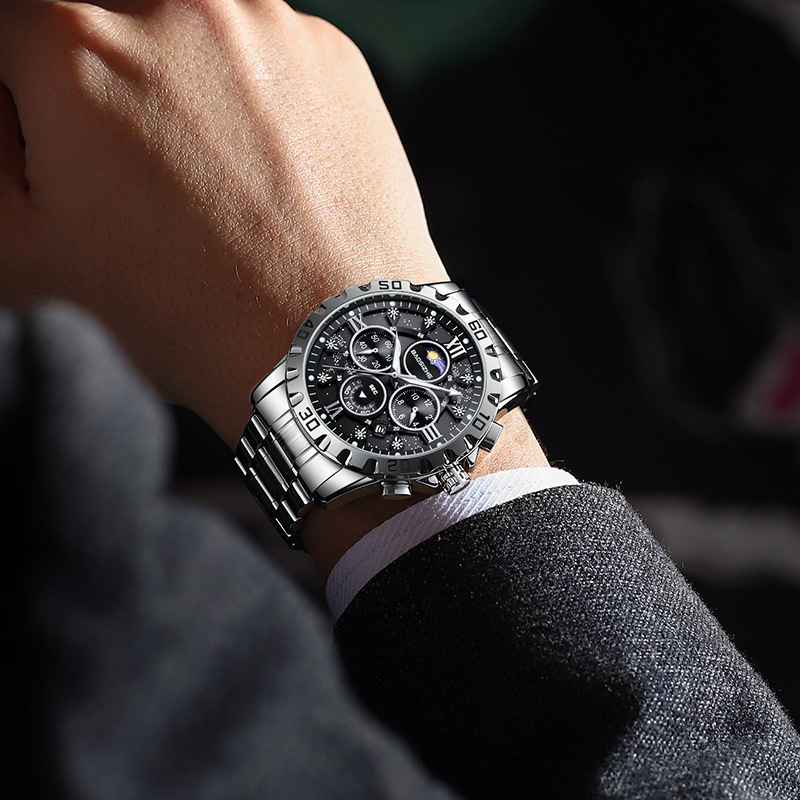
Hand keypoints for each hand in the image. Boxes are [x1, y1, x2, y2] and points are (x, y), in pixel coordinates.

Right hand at [0, 0, 447, 446]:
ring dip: (183, 84)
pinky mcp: (334, 53)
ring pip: (190, 30)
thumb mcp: (32, 250)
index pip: (12, 29)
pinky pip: (267, 53)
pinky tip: (266, 170)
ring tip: (210, 175)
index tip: (59, 140)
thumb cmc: (191, 315)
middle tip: (138, 165)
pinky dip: (255, 95)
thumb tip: (7, 102)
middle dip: (102, 83)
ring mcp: (267, 25)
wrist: (328, 342)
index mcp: (76, 48)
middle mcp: (176, 8)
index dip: (28, 97)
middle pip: (105, 20)